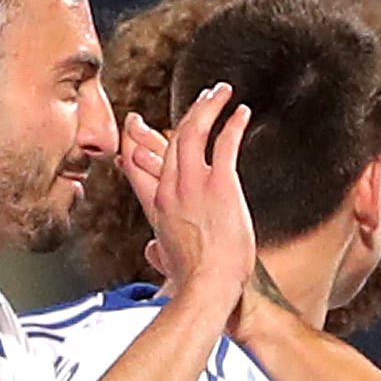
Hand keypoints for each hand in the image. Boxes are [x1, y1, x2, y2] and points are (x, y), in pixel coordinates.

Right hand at [120, 83, 257, 310]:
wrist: (207, 288)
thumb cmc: (193, 282)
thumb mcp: (166, 262)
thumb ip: (157, 251)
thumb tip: (152, 250)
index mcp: (158, 206)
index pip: (139, 163)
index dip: (139, 141)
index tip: (138, 126)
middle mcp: (171, 189)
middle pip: (172, 138)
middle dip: (188, 112)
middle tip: (200, 97)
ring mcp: (194, 184)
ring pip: (194, 130)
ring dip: (208, 106)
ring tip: (221, 92)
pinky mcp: (219, 184)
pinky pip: (224, 143)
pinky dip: (232, 123)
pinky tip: (241, 113)